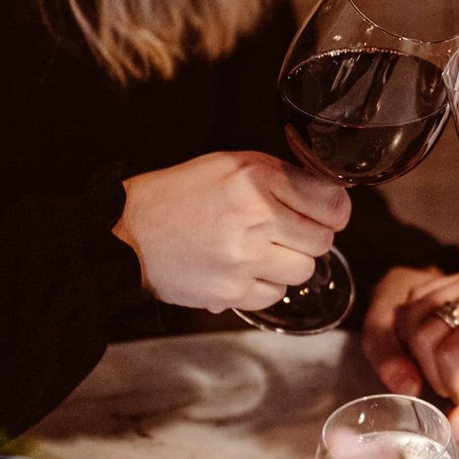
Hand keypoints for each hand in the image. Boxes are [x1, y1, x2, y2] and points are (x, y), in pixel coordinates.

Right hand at [113, 151, 348, 311]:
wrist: (125, 235)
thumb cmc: (178, 196)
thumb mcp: (229, 165)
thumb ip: (280, 177)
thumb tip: (330, 200)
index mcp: (257, 177)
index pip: (332, 202)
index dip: (333, 211)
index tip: (325, 214)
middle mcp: (256, 215)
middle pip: (323, 240)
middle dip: (309, 238)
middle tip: (285, 233)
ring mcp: (245, 257)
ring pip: (305, 271)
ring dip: (290, 263)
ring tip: (262, 251)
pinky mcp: (232, 290)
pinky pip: (275, 294)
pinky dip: (266, 286)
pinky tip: (244, 270)